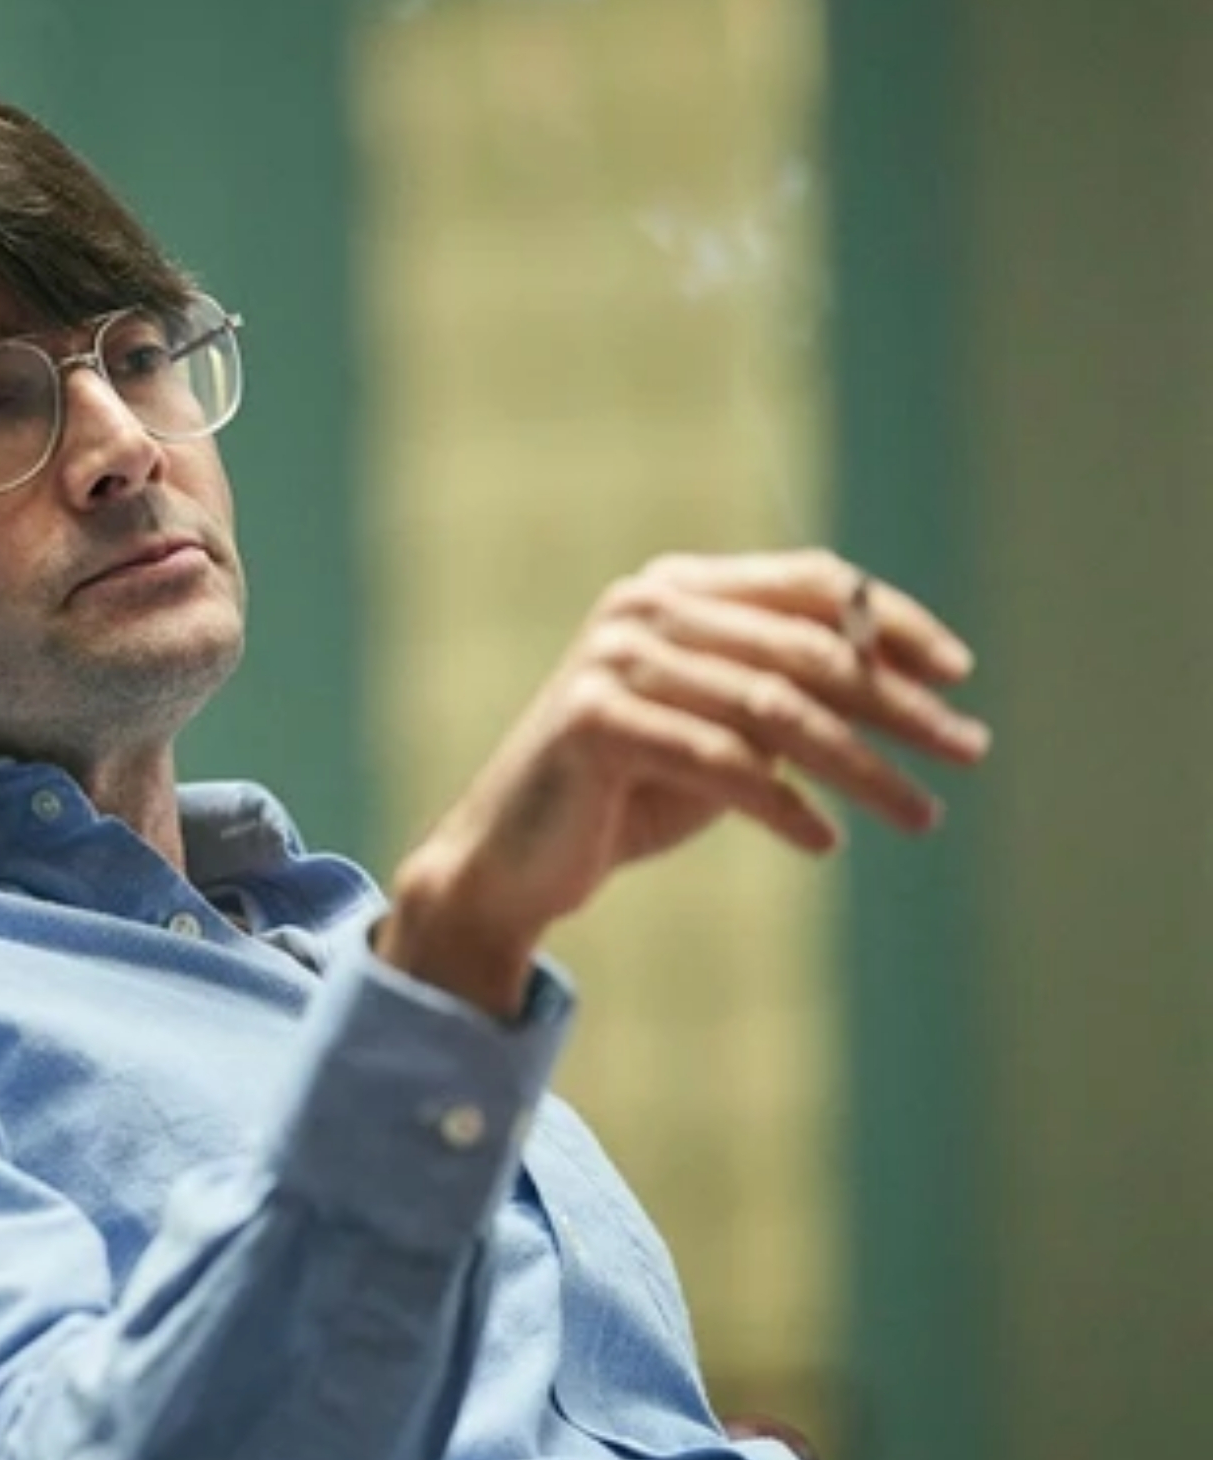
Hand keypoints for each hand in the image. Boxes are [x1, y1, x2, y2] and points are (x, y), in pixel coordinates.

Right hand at [374, 549, 989, 1016]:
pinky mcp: (593, 720)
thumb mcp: (722, 731)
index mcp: (677, 588)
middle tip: (967, 751)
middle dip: (898, 705)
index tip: (959, 675)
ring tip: (922, 814)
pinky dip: (783, 806)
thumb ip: (789, 694)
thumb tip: (913, 681)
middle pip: (805, 648)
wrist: (511, 859)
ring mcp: (614, 659)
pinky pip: (719, 762)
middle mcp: (643, 608)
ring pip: (774, 709)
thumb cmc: (626, 795)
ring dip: (862, 768)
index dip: (894, 621)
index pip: (811, 581)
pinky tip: (824, 842)